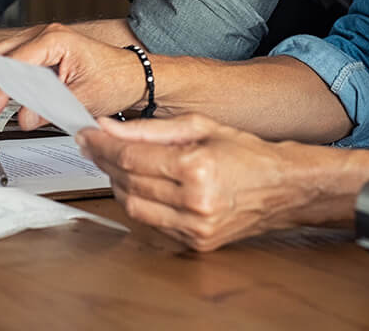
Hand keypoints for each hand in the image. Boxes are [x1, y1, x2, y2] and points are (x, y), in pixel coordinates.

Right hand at [0, 22, 143, 127]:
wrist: (132, 75)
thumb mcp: (83, 98)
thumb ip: (50, 108)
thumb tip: (22, 118)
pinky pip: (4, 63)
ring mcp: (38, 42)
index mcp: (54, 40)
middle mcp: (43, 35)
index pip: (12, 63)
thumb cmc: (115, 79)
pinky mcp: (37, 54)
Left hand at [76, 113, 316, 250]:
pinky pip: (150, 224)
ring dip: (118, 184)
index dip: (103, 144)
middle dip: (105, 161)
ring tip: (115, 163)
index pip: (133, 156)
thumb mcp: (201, 125)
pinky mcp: (194, 243)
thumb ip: (151, 128)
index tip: (87, 134)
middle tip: (94, 144)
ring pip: (134, 207)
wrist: (281, 187)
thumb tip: (110, 127)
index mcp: (197, 167)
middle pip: (128, 181)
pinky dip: (138, 203)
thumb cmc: (245, 151)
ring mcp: (194, 227)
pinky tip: (137, 185)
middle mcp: (195, 202)